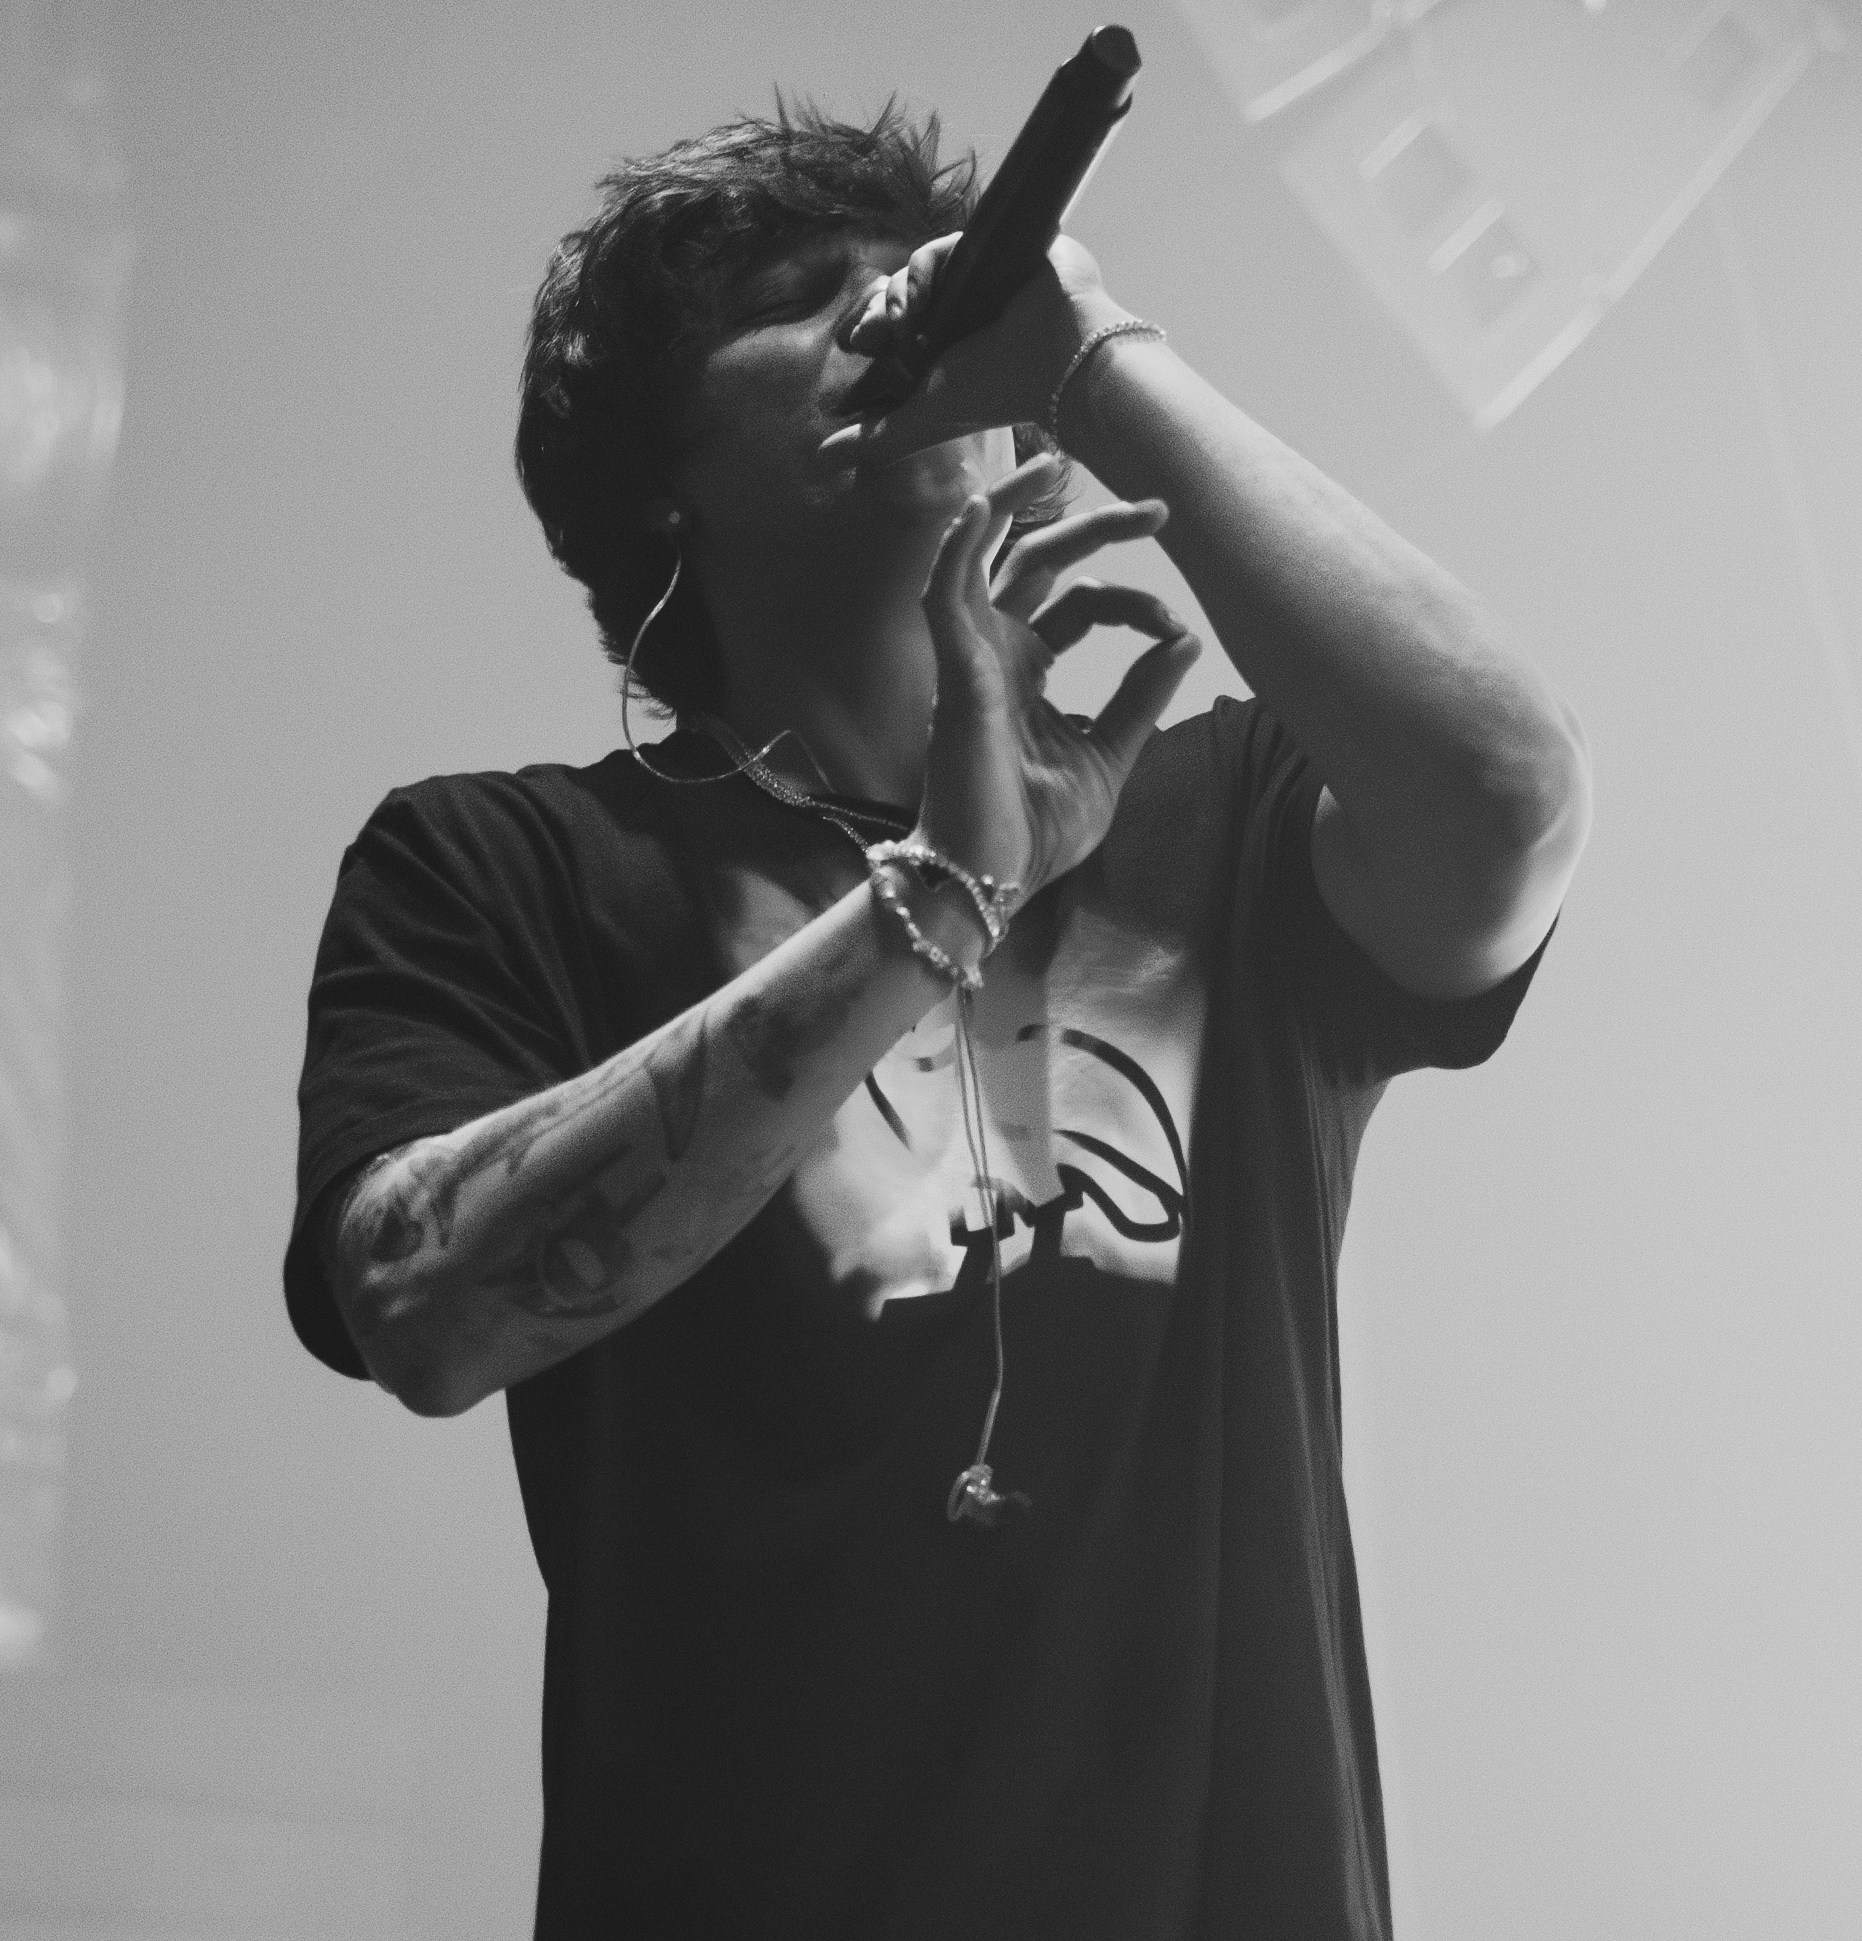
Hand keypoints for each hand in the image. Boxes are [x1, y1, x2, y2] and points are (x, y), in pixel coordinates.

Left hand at [818, 231, 1131, 465]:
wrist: (1056, 363)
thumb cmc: (996, 395)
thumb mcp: (922, 420)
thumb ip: (874, 440)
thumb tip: (819, 460)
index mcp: (945, 344)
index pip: (895, 323)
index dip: (870, 326)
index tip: (857, 341)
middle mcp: (962, 310)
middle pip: (901, 290)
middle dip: (878, 307)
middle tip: (869, 331)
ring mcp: (982, 277)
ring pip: (920, 265)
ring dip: (899, 290)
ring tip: (902, 320)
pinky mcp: (999, 246)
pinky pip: (949, 242)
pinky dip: (926, 265)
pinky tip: (923, 293)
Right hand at [915, 452, 1200, 904]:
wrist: (990, 881)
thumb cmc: (1035, 829)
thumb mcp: (1111, 754)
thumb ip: (1141, 697)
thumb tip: (1187, 638)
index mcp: (1030, 670)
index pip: (1080, 603)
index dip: (1131, 601)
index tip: (1172, 627)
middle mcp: (997, 653)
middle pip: (1040, 562)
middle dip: (1096, 528)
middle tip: (1159, 508)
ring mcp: (971, 659)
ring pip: (982, 557)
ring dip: (1013, 505)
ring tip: (1053, 462)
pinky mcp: (954, 674)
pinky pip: (944, 595)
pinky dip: (957, 548)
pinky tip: (979, 507)